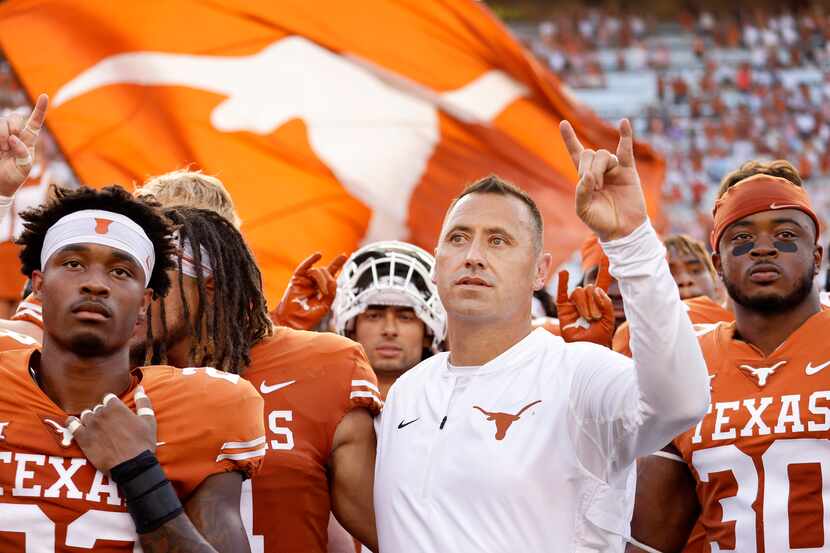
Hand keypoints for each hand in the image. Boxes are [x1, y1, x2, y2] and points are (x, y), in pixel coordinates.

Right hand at [0, 94, 47, 196]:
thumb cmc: (13, 176)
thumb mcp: (23, 167)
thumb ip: (23, 153)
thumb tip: (13, 138)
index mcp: (27, 140)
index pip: (34, 122)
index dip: (39, 109)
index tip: (44, 96)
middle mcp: (14, 133)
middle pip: (14, 118)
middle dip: (13, 128)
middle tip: (9, 145)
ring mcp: (0, 134)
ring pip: (2, 122)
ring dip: (2, 135)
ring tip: (2, 149)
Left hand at [67, 386, 156, 472]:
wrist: (132, 466)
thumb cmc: (143, 443)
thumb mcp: (148, 420)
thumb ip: (143, 401)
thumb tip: (140, 388)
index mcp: (116, 407)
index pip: (109, 398)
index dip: (113, 405)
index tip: (117, 413)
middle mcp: (101, 414)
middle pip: (98, 407)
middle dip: (103, 413)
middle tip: (110, 424)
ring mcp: (90, 426)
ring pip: (86, 415)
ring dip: (90, 419)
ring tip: (97, 428)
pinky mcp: (83, 439)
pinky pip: (72, 426)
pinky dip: (72, 423)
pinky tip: (75, 424)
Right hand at [271, 252, 346, 329]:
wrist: (292, 322)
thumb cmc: (307, 318)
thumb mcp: (324, 307)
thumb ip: (331, 294)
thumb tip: (333, 280)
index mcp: (323, 292)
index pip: (332, 277)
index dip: (338, 266)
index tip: (344, 258)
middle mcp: (315, 285)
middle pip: (327, 270)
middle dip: (336, 265)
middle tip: (339, 266)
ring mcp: (306, 281)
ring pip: (318, 272)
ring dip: (322, 279)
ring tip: (321, 291)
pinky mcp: (297, 280)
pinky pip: (304, 267)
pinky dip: (311, 260)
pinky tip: (319, 255)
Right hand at [556, 260, 614, 346]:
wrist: (587, 348)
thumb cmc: (599, 336)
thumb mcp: (609, 319)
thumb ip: (605, 303)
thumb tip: (594, 288)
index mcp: (599, 300)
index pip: (602, 281)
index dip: (604, 268)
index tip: (606, 255)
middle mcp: (586, 298)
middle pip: (589, 288)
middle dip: (594, 303)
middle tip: (594, 317)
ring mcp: (574, 302)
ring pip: (579, 292)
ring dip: (585, 305)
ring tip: (586, 318)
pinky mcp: (563, 307)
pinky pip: (562, 292)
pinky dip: (562, 282)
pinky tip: (564, 273)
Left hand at [560, 118, 646, 241]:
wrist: (622, 230)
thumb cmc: (600, 221)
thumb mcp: (583, 209)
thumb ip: (581, 192)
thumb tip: (588, 174)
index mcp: (585, 177)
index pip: (576, 153)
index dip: (570, 139)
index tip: (563, 123)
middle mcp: (599, 169)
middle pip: (589, 153)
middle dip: (587, 168)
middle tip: (592, 186)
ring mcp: (614, 169)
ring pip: (603, 154)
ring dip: (598, 168)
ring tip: (600, 186)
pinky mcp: (628, 171)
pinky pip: (626, 150)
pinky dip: (626, 135)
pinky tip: (624, 122)